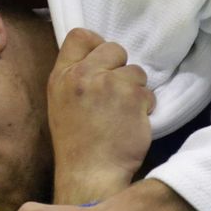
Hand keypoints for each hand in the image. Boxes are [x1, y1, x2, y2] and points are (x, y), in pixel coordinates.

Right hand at [47, 28, 155, 201]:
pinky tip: (132, 125)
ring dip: (135, 91)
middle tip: (116, 94)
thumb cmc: (78, 145)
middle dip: (120, 68)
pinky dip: (146, 107)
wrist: (90, 174)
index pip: (79, 36)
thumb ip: (77, 79)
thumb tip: (99, 60)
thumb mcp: (62, 104)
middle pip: (114, 48)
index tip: (104, 62)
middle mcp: (83, 75)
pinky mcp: (133, 97)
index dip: (97, 44)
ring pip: (136, 71)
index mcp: (61, 77)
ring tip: (122, 115)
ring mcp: (108, 84)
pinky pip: (149, 92)